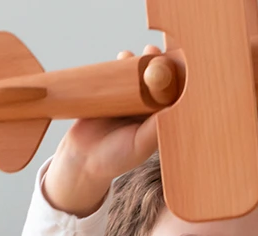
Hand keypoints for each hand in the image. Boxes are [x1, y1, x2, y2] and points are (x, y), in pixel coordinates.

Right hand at [41, 45, 163, 216]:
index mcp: (157, 119)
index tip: (175, 67)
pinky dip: (121, 64)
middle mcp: (144, 108)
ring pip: (136, 76)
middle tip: (155, 53)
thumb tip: (173, 108)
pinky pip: (117, 76)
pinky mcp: (109, 94)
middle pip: (154, 81)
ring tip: (140, 53)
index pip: (170, 96)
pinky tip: (123, 56)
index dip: (174, 80)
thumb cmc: (116, 158)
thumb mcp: (140, 145)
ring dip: (139, 62)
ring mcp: (127, 99)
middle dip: (156, 65)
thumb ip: (154, 129)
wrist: (82, 160)